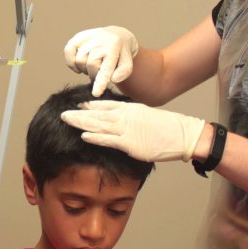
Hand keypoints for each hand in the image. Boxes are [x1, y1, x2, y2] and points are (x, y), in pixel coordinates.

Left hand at [61, 100, 205, 161]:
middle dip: (80, 113)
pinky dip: (95, 138)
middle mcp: (126, 116)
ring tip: (67, 120)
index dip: (90, 105)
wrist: (183, 133)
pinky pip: (109, 140)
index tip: (78, 104)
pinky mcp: (130, 144)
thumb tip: (123, 118)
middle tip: (64, 112)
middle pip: (97, 114)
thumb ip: (133, 116)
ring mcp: (127, 129)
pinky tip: (83, 135)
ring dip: (82, 122)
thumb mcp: (148, 115)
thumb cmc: (169, 127)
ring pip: (99, 125)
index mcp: (131, 108)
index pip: (106, 105)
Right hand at [63, 26, 138, 95]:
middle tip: (98, 74)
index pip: (106, 67)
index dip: (100, 82)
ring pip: (79, 60)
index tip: (96, 93)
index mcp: (114, 47)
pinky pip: (68, 50)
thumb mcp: (127, 63)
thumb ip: (123, 72)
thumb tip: (113, 78)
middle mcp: (101, 39)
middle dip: (93, 74)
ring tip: (92, 67)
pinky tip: (79, 65)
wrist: (118, 35)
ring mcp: (89, 36)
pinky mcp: (79, 36)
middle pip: (90, 65)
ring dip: (84, 68)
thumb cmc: (121, 54)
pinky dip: (71, 61)